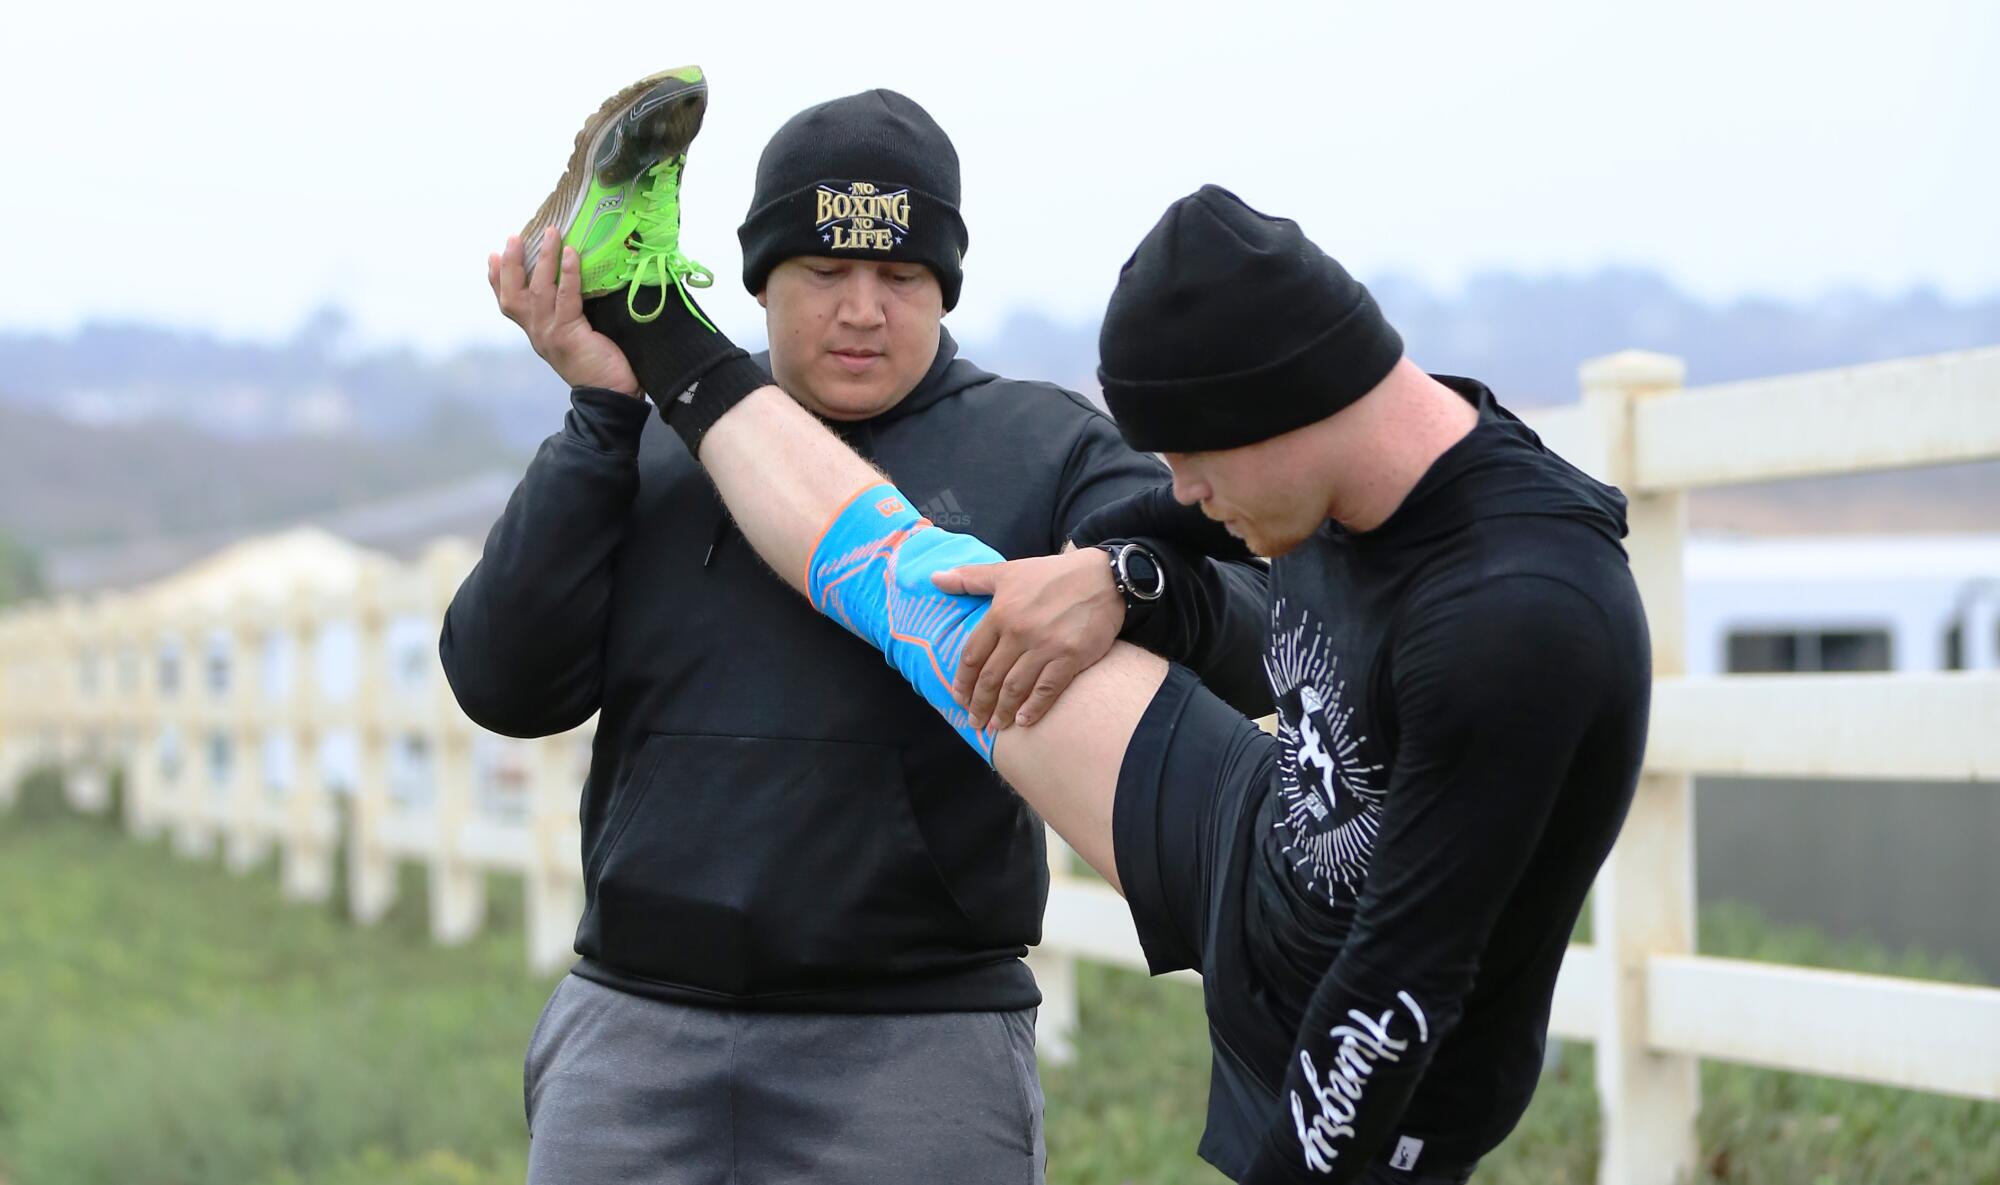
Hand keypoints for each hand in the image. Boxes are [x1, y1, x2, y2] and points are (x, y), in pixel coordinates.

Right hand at [489, 228, 640, 396]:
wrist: (612, 395)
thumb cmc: (601, 363)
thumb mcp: (575, 335)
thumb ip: (566, 313)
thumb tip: (571, 279)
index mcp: (536, 332)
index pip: (508, 303)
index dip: (497, 279)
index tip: (494, 255)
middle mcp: (537, 333)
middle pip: (513, 294)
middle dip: (511, 264)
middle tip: (514, 237)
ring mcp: (549, 335)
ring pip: (539, 290)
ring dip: (543, 259)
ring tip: (550, 234)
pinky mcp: (567, 336)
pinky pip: (566, 298)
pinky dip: (568, 274)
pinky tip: (570, 254)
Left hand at [932, 548, 1123, 730]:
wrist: (1103, 577)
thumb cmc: (1052, 575)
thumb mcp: (1007, 571)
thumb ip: (970, 578)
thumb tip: (935, 578)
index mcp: (1000, 613)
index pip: (972, 655)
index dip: (963, 681)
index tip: (958, 698)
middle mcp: (1018, 632)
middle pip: (990, 677)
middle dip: (979, 704)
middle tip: (974, 722)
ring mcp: (1045, 646)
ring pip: (1015, 687)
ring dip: (1002, 711)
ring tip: (996, 726)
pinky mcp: (1071, 656)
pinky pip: (1047, 689)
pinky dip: (1033, 708)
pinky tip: (1024, 721)